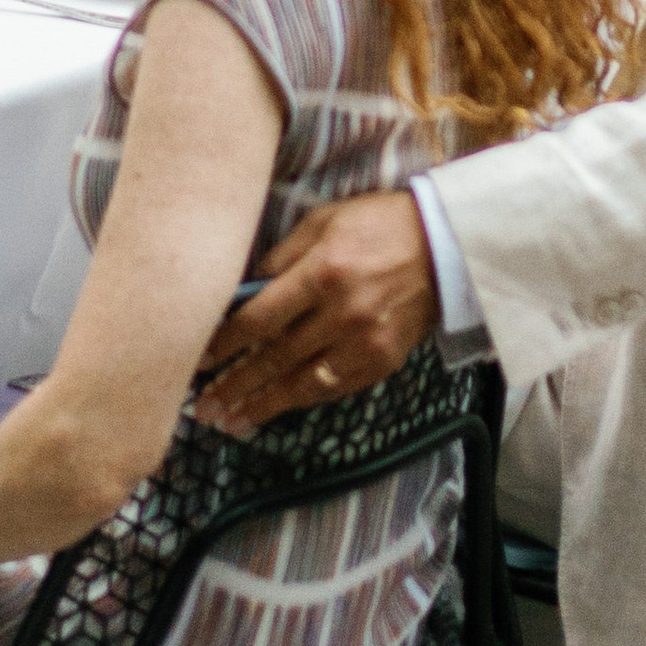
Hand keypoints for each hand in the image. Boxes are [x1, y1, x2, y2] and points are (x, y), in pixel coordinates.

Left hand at [192, 195, 439, 433]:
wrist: (445, 245)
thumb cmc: (377, 224)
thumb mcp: (325, 221)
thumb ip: (283, 256)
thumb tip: (245, 291)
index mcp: (323, 272)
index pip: (260, 318)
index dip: (226, 343)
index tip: (200, 360)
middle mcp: (341, 313)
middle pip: (275, 358)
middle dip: (235, 385)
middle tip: (203, 408)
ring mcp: (364, 343)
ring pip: (302, 384)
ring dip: (262, 406)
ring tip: (230, 424)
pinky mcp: (382, 362)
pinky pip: (333, 389)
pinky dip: (301, 400)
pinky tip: (276, 408)